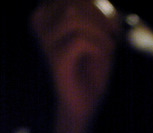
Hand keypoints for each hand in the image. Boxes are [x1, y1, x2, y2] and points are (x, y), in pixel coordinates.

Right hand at [31, 0, 118, 132]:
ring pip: (73, 18)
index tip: (110, 23)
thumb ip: (93, 8)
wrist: (86, 101)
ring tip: (109, 47)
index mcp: (46, 12)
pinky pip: (80, 40)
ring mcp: (44, 42)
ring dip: (99, 32)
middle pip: (72, 3)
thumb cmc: (92, 64)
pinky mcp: (55, 60)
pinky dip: (99, 46)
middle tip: (113, 34)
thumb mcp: (96, 28)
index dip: (94, 5)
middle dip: (99, 17)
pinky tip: (105, 56)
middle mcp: (39, 23)